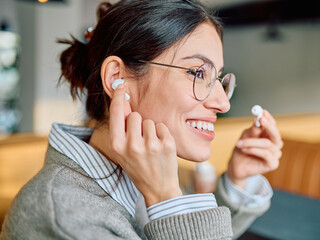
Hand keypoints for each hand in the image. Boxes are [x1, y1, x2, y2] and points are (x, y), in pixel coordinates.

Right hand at [109, 84, 181, 206]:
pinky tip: (160, 148)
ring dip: (150, 130)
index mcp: (117, 146)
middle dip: (138, 123)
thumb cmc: (138, 168)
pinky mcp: (166, 144)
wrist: (158, 188)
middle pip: (135, 115)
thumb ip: (121, 128)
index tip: (122, 86)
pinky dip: (162, 134)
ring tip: (151, 147)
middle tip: (140, 140)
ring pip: (149, 121)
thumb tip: (124, 100)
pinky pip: (162, 126)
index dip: (119, 97)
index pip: (117, 113)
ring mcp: (151, 145)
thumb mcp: (122, 152)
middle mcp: (132, 145)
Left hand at [227, 110, 282, 187]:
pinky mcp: (273, 164)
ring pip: (266, 144)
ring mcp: (275, 154)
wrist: (236, 165)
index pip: (273, 125)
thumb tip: (258, 118)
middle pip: (276, 134)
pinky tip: (244, 149)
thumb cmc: (242, 149)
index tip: (262, 112)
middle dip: (268, 125)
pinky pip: (265, 154)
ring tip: (239, 143)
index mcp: (269, 136)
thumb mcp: (245, 137)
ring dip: (251, 142)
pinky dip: (253, 150)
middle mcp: (274, 144)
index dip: (269, 118)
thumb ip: (253, 130)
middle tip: (260, 120)